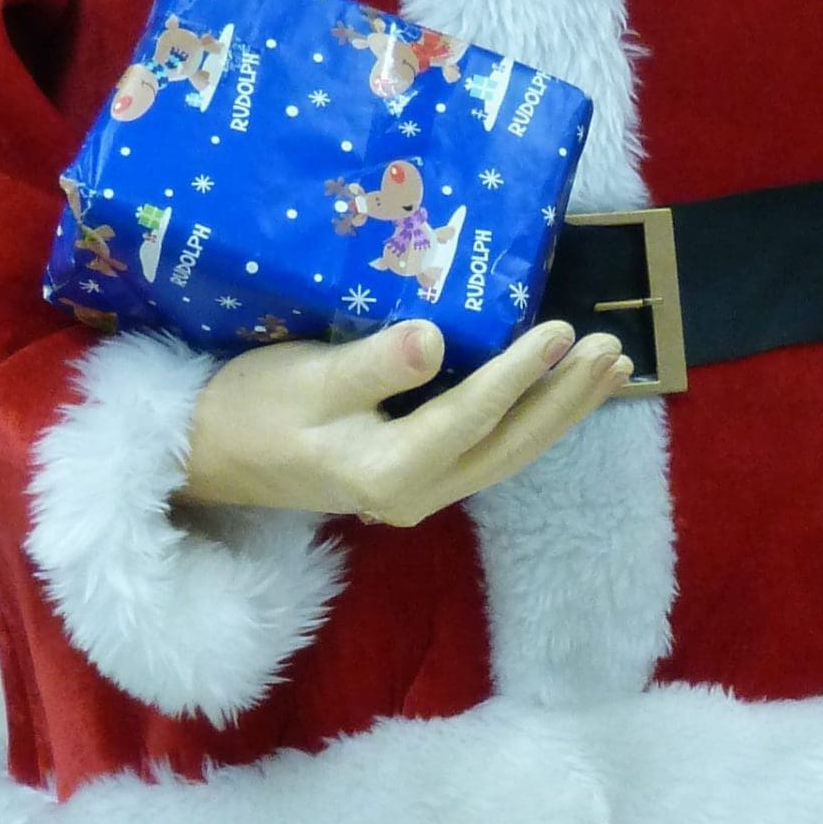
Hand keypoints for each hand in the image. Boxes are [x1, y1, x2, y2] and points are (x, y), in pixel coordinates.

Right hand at [178, 317, 631, 526]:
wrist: (209, 455)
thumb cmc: (251, 408)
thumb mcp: (305, 378)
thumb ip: (372, 363)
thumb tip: (434, 341)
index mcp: (386, 472)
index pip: (469, 419)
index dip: (519, 374)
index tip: (562, 330)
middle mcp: (414, 493)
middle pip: (509, 446)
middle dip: (565, 398)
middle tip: (614, 350)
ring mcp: (421, 489)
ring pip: (510, 452)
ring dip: (563, 410)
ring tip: (613, 368)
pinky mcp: (421, 473)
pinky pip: (493, 448)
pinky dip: (535, 418)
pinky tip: (565, 391)